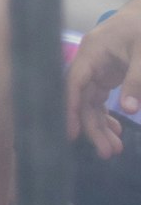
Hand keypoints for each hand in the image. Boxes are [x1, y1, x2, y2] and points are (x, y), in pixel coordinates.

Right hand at [66, 2, 140, 159]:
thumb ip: (135, 81)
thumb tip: (128, 111)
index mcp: (91, 52)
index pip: (74, 82)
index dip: (71, 108)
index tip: (71, 133)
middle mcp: (89, 61)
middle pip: (82, 98)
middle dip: (92, 126)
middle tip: (107, 153)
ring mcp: (97, 68)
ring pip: (90, 102)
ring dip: (100, 125)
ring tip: (113, 150)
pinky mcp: (106, 74)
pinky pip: (99, 99)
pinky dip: (106, 116)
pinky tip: (115, 132)